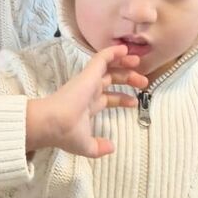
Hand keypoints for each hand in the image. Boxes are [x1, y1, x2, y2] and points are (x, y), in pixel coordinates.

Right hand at [25, 46, 148, 157]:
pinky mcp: (88, 73)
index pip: (107, 99)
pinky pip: (101, 58)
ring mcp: (88, 81)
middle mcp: (89, 91)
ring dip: (123, 63)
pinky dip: (112, 52)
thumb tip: (111, 147)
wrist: (54, 123)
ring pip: (108, 67)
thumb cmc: (66, 133)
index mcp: (88, 106)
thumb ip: (99, 147)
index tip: (134, 102)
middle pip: (111, 80)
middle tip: (143, 82)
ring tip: (138, 62)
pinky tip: (124, 49)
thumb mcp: (86, 146)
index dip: (121, 99)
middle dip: (127, 80)